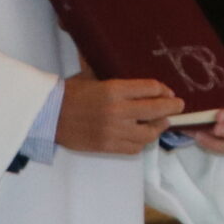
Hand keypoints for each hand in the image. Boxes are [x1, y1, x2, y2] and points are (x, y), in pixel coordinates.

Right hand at [57, 72, 185, 156]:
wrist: (45, 115)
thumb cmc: (68, 93)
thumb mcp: (92, 77)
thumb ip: (115, 78)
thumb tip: (136, 76)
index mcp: (113, 90)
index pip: (151, 89)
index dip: (164, 90)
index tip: (167, 92)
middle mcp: (117, 111)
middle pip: (157, 110)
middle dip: (172, 107)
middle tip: (178, 106)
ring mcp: (113, 131)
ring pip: (149, 133)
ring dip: (159, 127)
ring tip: (160, 122)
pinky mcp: (107, 146)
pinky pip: (134, 148)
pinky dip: (142, 142)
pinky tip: (142, 136)